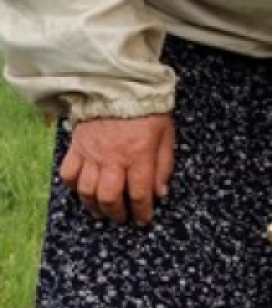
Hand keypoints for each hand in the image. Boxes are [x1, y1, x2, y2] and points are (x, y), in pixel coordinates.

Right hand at [60, 114, 175, 225]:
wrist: (119, 87)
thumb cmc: (148, 112)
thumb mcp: (167, 136)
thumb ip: (164, 166)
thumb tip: (160, 194)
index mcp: (139, 155)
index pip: (139, 193)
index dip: (142, 211)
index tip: (144, 219)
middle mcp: (113, 158)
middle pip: (109, 196)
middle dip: (117, 213)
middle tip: (122, 219)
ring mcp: (91, 153)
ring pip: (86, 190)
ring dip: (94, 206)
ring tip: (101, 212)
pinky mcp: (76, 147)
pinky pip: (68, 173)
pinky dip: (73, 186)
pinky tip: (82, 191)